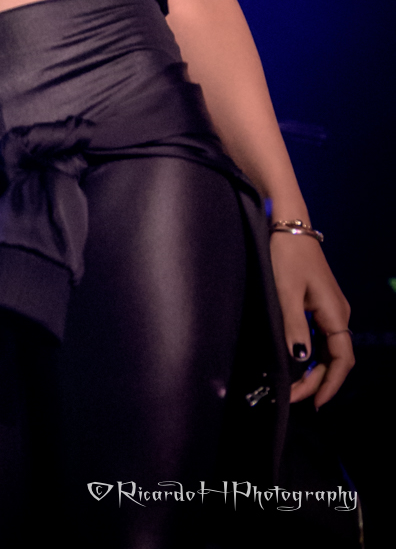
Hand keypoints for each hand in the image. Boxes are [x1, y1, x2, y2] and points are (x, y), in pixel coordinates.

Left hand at [269, 231, 353, 407]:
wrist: (288, 224)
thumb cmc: (287, 255)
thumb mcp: (286, 292)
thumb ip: (294, 327)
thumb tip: (301, 360)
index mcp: (335, 313)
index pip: (342, 359)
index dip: (331, 384)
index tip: (314, 403)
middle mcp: (338, 313)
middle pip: (336, 358)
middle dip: (317, 381)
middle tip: (292, 398)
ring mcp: (330, 308)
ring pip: (328, 349)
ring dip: (314, 370)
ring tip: (294, 388)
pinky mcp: (319, 303)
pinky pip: (321, 337)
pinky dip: (311, 355)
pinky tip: (297, 363)